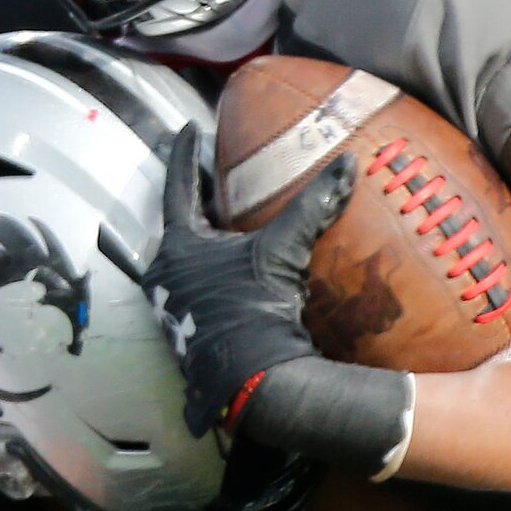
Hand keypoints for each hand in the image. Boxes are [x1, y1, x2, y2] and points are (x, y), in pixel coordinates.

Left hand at [143, 125, 348, 436]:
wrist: (254, 380)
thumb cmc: (258, 311)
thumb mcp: (284, 251)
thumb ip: (312, 204)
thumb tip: (347, 163)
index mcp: (178, 247)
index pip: (177, 186)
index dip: (182, 154)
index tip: (184, 129)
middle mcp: (164, 274)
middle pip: (178, 222)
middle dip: (193, 199)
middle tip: (205, 172)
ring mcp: (171, 304)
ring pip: (184, 257)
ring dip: (201, 240)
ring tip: (219, 219)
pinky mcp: (184, 329)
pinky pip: (193, 285)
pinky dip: (208, 270)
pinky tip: (228, 270)